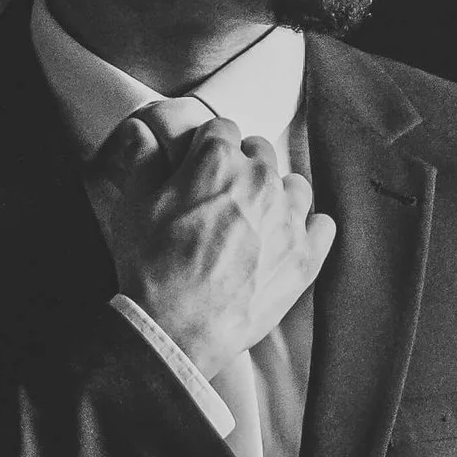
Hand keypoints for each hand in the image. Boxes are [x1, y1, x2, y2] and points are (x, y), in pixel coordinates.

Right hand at [101, 116, 335, 379]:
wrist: (178, 327)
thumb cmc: (152, 267)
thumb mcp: (133, 205)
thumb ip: (143, 159)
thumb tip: (143, 131)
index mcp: (218, 161)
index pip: (222, 130)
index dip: (207, 146)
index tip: (200, 164)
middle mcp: (260, 180)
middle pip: (260, 152)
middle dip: (241, 166)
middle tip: (221, 196)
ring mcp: (288, 218)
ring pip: (294, 185)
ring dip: (277, 194)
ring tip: (254, 218)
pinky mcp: (304, 255)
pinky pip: (323, 225)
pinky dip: (308, 228)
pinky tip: (288, 239)